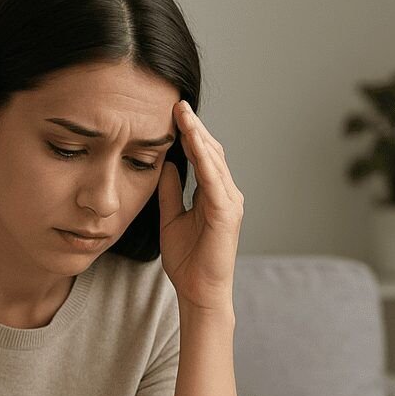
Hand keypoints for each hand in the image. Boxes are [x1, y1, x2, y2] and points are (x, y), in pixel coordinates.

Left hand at [158, 101, 243, 311]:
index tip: (171, 112)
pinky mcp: (226, 214)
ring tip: (182, 113)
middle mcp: (226, 195)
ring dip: (198, 136)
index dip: (188, 134)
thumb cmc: (188, 261)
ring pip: (215, 161)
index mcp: (214, 196)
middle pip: (211, 152)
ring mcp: (229, 203)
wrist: (199, 292)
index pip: (202, 157)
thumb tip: (165, 164)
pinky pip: (214, 181)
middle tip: (176, 102)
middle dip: (194, 127)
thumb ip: (169, 191)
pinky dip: (204, 159)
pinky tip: (191, 142)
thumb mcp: (170, 218)